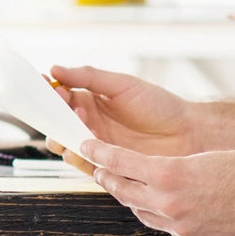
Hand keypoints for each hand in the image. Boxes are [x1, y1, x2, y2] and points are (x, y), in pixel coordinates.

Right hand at [48, 65, 193, 156]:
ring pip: (67, 144)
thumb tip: (56, 69)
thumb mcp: (123, 85)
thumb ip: (89, 77)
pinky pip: (83, 164)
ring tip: (78, 122)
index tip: (45, 85)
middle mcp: (91, 124)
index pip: (61, 97)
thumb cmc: (161, 106)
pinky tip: (82, 147)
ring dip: (64, 135)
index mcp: (92, 101)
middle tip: (61, 105)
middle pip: (58, 123)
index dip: (50, 92)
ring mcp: (98, 146)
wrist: (189, 133)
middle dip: (53, 116)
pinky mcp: (106, 166)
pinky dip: (77, 157)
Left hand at [82, 138, 234, 235]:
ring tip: (129, 188)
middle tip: (100, 169)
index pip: (121, 164)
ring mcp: (181, 228)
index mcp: (172, 174)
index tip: (87, 148)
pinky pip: (168, 229)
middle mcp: (171, 204)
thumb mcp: (205, 158)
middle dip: (110, 179)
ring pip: (144, 213)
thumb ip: (175, 170)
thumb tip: (158, 180)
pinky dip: (163, 217)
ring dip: (134, 199)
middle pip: (125, 192)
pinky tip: (168, 208)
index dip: (100, 155)